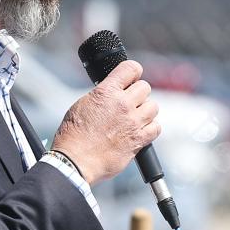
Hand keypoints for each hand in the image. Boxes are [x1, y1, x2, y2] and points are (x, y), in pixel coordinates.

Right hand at [51, 60, 159, 184]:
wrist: (75, 160)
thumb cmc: (73, 135)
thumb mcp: (82, 105)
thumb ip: (101, 96)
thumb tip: (112, 93)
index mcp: (106, 92)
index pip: (131, 68)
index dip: (134, 72)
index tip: (132, 78)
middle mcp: (122, 104)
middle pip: (145, 88)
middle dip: (138, 94)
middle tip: (130, 103)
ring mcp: (132, 122)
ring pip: (153, 107)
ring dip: (146, 111)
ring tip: (135, 118)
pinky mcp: (138, 140)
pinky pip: (156, 128)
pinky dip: (151, 129)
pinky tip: (141, 131)